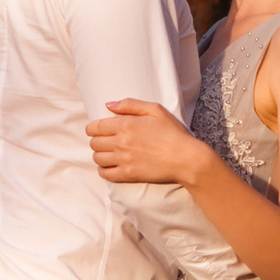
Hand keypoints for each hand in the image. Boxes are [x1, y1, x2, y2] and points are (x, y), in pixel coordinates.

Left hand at [90, 99, 216, 186]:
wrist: (186, 158)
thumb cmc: (173, 132)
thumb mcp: (155, 110)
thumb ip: (130, 104)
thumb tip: (108, 105)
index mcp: (125, 124)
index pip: (95, 127)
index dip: (93, 128)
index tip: (98, 130)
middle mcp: (121, 142)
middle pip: (94, 143)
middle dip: (97, 141)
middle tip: (106, 141)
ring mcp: (123, 159)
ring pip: (97, 158)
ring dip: (100, 155)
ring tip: (109, 154)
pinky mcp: (128, 174)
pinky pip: (105, 174)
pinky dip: (104, 170)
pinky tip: (111, 166)